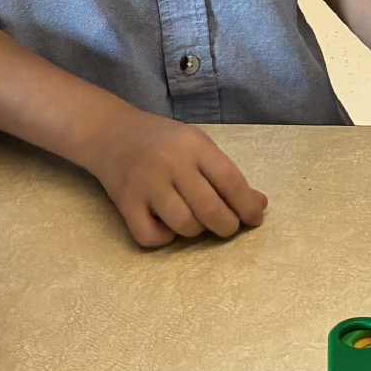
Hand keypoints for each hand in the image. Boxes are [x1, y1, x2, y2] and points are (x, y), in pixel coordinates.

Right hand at [83, 104, 267, 247]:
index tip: (254, 219)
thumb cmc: (162, 140)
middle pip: (210, 210)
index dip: (247, 206)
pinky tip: (165, 225)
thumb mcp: (196, 144)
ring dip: (195, 231)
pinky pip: (151, 237)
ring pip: (184, 226)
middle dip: (227, 226)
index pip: (231, 181)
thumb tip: (259, 204)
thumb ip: (225, 173)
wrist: (110, 132)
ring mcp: (146, 183)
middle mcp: (171, 162)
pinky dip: (163, 238)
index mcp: (193, 145)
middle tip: (226, 226)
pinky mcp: (125, 202)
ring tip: (193, 220)